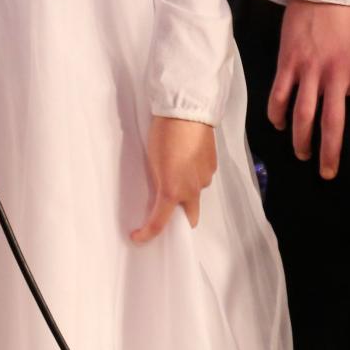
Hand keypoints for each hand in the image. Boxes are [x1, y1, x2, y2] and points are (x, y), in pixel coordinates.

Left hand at [131, 116, 216, 242]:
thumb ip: (158, 182)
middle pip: (189, 218)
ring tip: (174, 170)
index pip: (159, 223)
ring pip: (195, 194)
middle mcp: (192, 190)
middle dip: (179, 221)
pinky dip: (193, 175)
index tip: (137, 237)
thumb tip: (161, 192)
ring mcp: (205, 178)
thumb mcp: (152, 162)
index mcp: (172, 191)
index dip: (147, 234)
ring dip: (185, 191)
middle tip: (166, 213)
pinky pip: (202, 178)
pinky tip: (186, 160)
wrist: (187, 112)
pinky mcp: (212, 166)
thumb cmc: (163, 135)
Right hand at [271, 0, 349, 178]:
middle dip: (330, 155)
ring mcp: (309, 72)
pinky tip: (279, 125)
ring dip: (301, 140)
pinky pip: (279, 96)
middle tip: (328, 173)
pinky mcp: (288, 64)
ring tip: (302, 154)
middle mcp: (336, 78)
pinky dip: (277, 114)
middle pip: (332, 126)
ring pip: (302, 116)